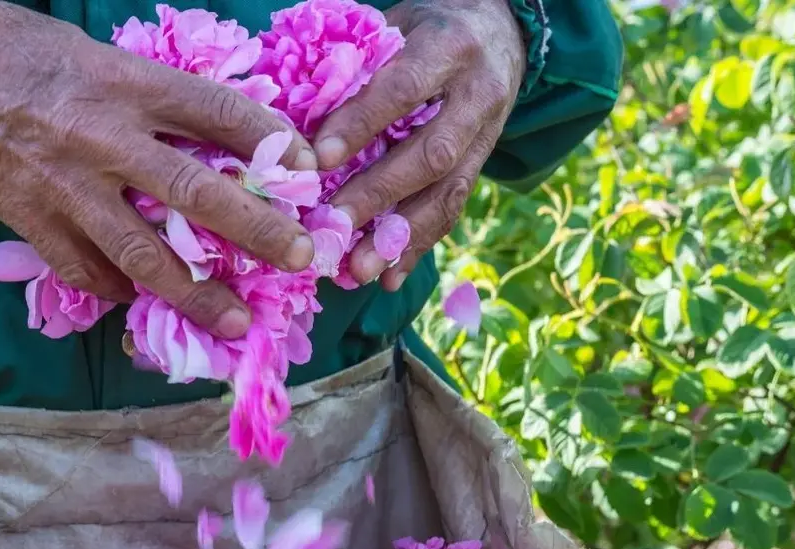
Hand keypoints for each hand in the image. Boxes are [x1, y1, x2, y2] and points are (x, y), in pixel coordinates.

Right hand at [0, 0, 317, 338]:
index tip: (309, 169)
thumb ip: (150, 96)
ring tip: (237, 321)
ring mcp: (65, 185)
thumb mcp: (92, 55)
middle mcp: (103, 136)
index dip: (270, 143)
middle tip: (300, 258)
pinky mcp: (28, 219)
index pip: (217, 112)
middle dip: (256, 229)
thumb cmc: (10, 48)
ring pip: (143, 251)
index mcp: (125, 82)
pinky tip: (136, 299)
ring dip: (196, 292)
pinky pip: (83, 269)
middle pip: (195, 191)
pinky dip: (114, 288)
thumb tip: (212, 136)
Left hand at [314, 0, 525, 290]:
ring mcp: (486, 135)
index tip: (320, 158)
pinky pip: (453, 211)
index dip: (362, 125)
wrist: (501, 29)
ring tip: (360, 269)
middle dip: (379, 194)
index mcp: (449, 48)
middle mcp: (476, 95)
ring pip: (448, 193)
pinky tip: (389, 277)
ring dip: (401, 237)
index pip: (403, 90)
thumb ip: (357, 66)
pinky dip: (419, 247)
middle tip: (334, 225)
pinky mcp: (483, 165)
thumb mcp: (396, 26)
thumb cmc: (426, 27)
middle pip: (431, 153)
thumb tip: (293, 115)